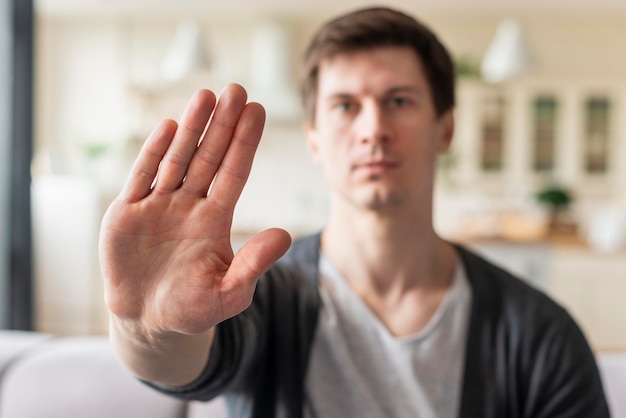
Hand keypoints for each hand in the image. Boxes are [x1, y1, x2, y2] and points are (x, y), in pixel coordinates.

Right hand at [100, 84, 290, 339]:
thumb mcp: (229, 292)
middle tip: (236, 90)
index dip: (245, 143)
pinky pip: (142, 177)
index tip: (257, 111)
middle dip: (222, 124)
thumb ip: (253, 264)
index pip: (233, 173)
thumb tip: (285, 236)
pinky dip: (153, 153)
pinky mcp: (127, 213)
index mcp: (214, 219)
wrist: (148, 321)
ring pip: (176, 159)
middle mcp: (189, 205)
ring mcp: (157, 206)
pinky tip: (169, 127)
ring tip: (205, 95)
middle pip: (209, 157)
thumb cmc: (192, 308)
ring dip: (191, 128)